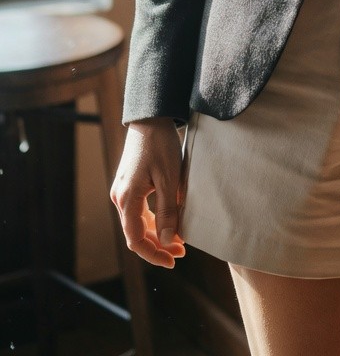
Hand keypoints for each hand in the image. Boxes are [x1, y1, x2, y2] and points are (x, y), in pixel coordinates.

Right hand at [110, 117, 186, 267]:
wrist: (151, 118)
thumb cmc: (160, 145)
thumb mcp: (169, 178)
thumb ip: (167, 211)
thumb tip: (166, 241)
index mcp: (127, 198)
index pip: (136, 239)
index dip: (153, 254)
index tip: (172, 260)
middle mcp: (120, 197)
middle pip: (136, 234)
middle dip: (158, 246)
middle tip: (181, 252)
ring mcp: (122, 191)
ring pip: (137, 224)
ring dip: (156, 234)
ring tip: (178, 240)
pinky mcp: (128, 185)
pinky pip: (138, 211)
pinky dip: (152, 221)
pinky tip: (168, 222)